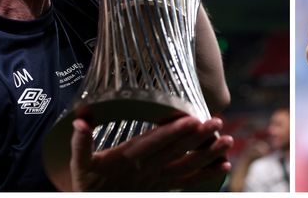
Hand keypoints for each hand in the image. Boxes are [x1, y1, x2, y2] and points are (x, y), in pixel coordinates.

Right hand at [69, 114, 233, 190]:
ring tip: (228, 141)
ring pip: (187, 166)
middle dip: (198, 137)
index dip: (174, 131)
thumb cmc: (87, 181)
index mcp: (127, 158)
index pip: (155, 142)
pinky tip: (224, 166)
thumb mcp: (79, 163)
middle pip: (176, 151)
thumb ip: (80, 142)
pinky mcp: (162, 187)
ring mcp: (157, 179)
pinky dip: (207, 175)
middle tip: (217, 122)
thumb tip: (80, 120)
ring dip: (209, 154)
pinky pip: (188, 182)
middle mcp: (146, 169)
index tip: (192, 119)